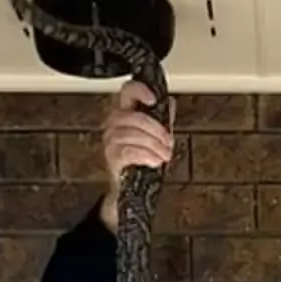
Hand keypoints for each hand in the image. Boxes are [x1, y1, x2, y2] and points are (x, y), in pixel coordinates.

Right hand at [99, 80, 175, 230]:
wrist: (131, 190)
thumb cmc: (140, 162)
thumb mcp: (155, 138)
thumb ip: (162, 119)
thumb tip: (170, 102)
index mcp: (124, 113)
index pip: (127, 91)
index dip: (139, 90)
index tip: (153, 100)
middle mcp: (113, 124)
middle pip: (132, 115)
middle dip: (155, 129)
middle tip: (169, 142)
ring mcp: (110, 140)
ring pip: (132, 133)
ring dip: (154, 144)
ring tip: (164, 155)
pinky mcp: (112, 157)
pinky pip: (129, 150)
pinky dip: (146, 155)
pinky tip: (155, 161)